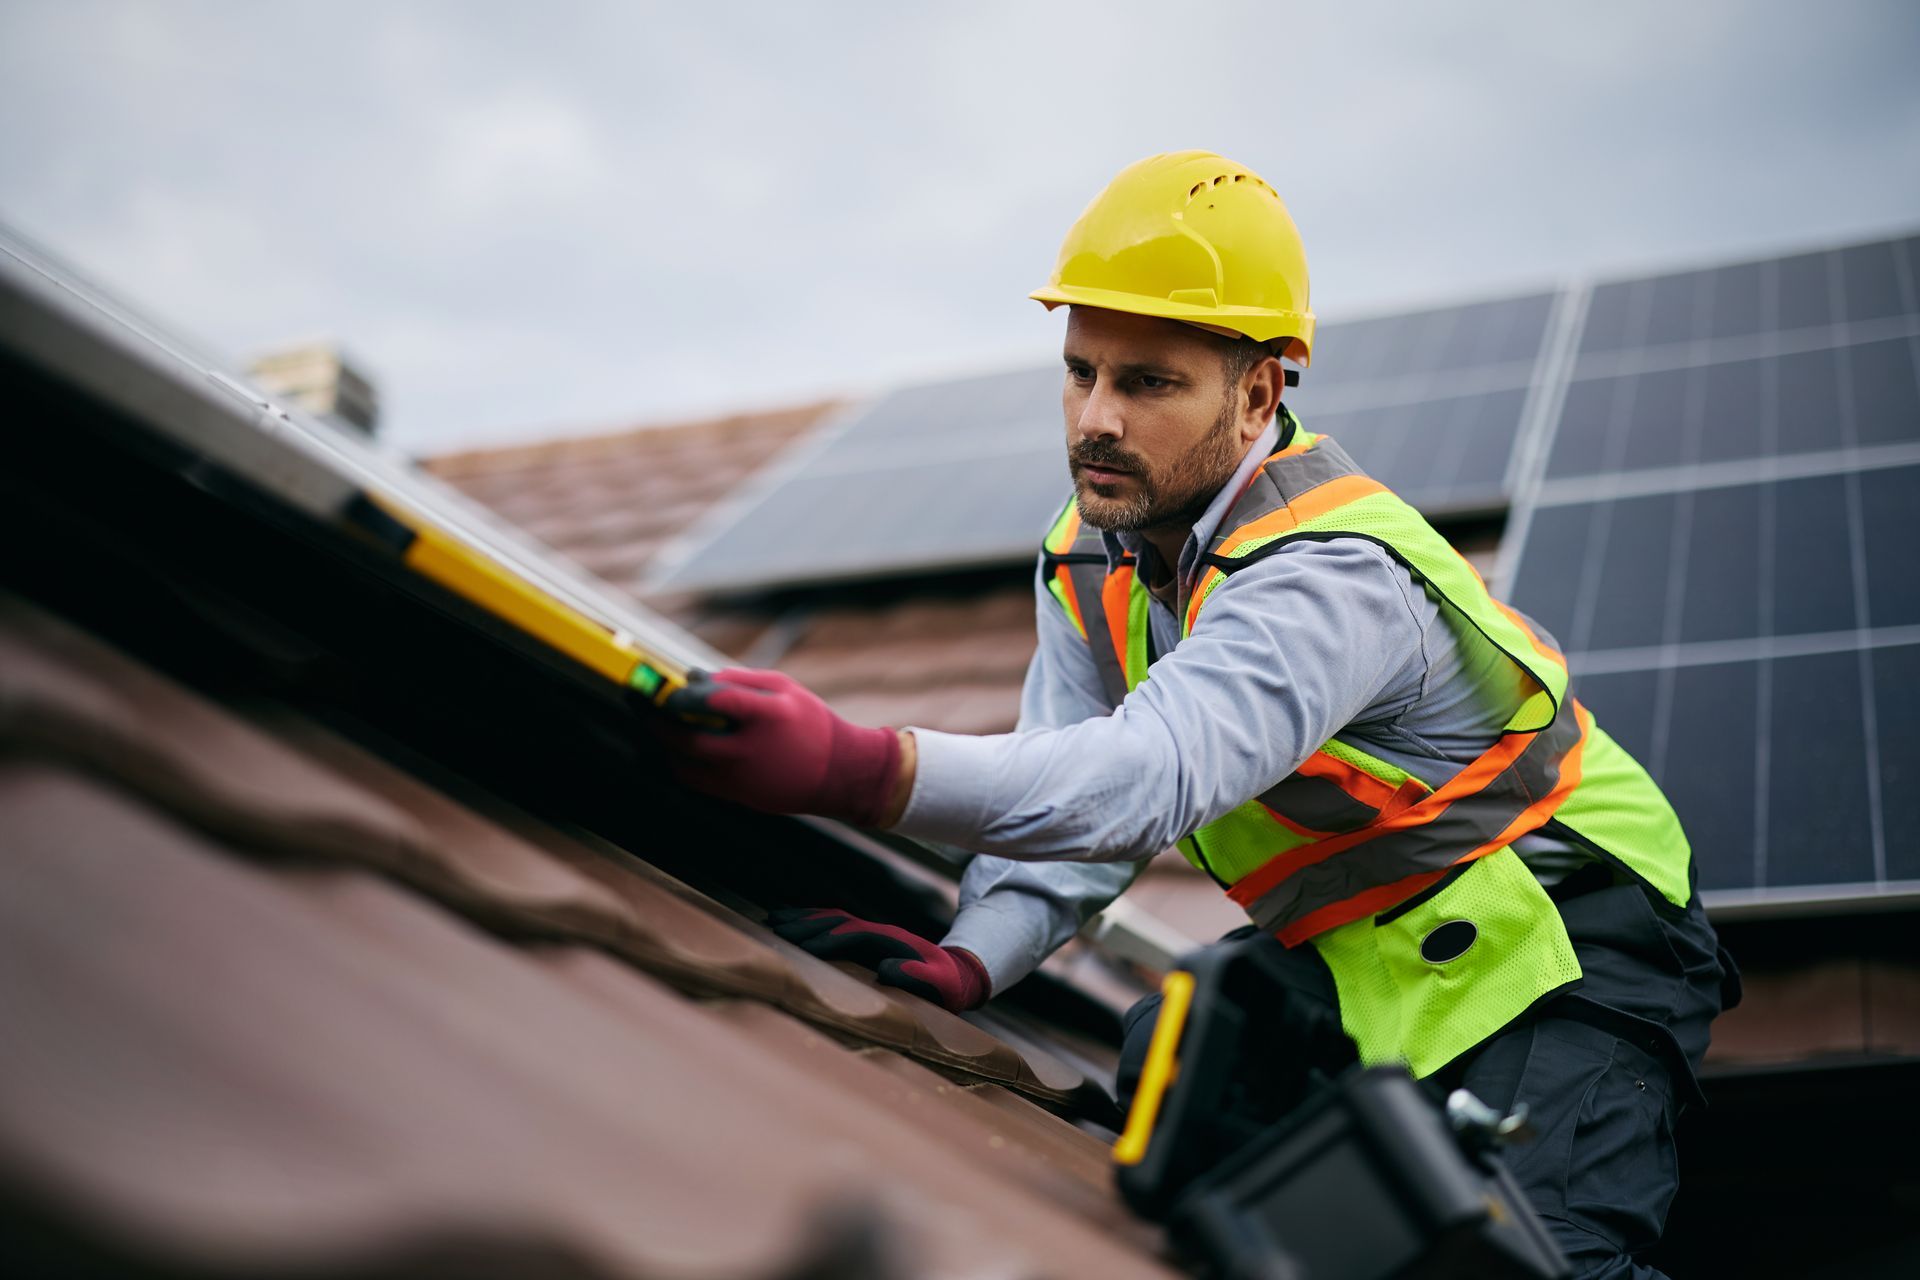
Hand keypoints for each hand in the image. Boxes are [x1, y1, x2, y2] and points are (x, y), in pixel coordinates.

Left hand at [658, 668, 904, 826]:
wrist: (840, 774)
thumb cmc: (812, 725)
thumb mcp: (786, 689)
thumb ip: (740, 680)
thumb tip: (695, 677)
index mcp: (768, 716)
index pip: (716, 702)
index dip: (685, 695)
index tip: (670, 689)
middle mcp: (751, 749)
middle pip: (687, 738)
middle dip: (654, 719)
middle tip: (637, 701)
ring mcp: (742, 777)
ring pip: (683, 763)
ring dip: (661, 741)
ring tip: (652, 721)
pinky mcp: (738, 795)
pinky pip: (693, 779)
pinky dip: (677, 760)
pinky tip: (674, 744)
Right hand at [768, 907, 990, 1011]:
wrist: (958, 975)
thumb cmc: (947, 985)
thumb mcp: (939, 983)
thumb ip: (916, 975)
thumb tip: (884, 969)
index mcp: (892, 940)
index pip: (852, 934)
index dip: (827, 939)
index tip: (802, 947)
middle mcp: (879, 931)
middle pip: (836, 920)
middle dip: (805, 924)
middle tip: (774, 928)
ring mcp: (873, 933)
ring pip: (833, 918)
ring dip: (804, 918)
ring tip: (774, 917)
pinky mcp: (869, 939)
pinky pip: (836, 924)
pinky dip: (814, 920)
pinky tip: (796, 922)